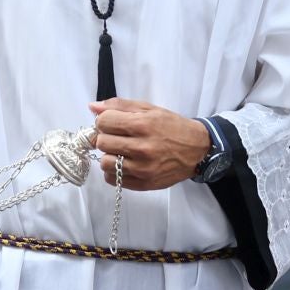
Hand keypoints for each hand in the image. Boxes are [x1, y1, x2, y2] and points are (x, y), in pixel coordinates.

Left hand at [86, 99, 210, 191]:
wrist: (197, 150)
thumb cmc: (172, 126)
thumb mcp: (149, 109)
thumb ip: (120, 106)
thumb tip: (92, 107)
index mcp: (143, 125)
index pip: (103, 122)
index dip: (104, 121)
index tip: (112, 123)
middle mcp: (142, 148)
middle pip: (101, 143)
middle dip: (105, 137)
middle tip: (116, 137)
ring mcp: (142, 169)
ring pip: (105, 163)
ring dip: (109, 156)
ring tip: (121, 151)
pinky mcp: (143, 184)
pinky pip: (112, 179)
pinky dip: (114, 171)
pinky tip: (125, 163)